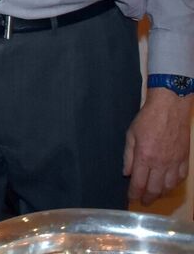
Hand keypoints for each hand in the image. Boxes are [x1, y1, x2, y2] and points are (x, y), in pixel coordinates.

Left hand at [124, 88, 191, 203]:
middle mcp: (160, 163)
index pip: (139, 183)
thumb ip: (128, 156)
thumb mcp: (131, 135)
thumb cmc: (147, 119)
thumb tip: (126, 173)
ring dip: (161, 194)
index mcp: (144, 157)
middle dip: (148, 198)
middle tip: (143, 202)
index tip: (131, 197)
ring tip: (155, 195)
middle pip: (155, 189)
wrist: (170, 108)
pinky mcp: (184, 159)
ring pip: (169, 186)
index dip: (134, 193)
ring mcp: (174, 162)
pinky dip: (174, 185)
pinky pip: (181, 178)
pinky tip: (169, 185)